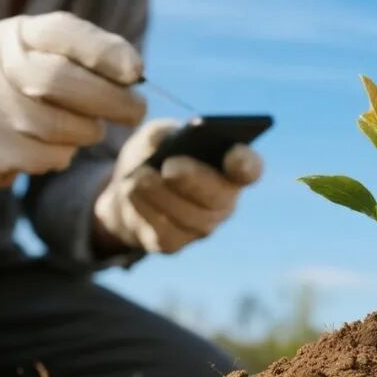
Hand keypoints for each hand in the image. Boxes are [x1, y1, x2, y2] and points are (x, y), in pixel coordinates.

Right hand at [0, 12, 146, 199]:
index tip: (136, 72)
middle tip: (136, 112)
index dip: (103, 52)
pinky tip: (50, 145)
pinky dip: (64, 155)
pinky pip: (50, 157)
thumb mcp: (39, 56)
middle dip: (112, 100)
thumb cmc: (16, 87)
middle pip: (63, 81)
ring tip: (81, 127)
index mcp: (15, 35)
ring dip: (88, 131)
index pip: (62, 33)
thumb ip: (84, 56)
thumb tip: (134, 73)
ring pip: (63, 127)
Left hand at [93, 120, 262, 253]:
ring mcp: (200, 227)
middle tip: (170, 167)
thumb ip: (166, 133)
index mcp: (228, 168)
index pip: (249, 169)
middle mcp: (223, 202)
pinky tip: (130, 191)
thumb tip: (168, 140)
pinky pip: (163, 231)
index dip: (246, 165)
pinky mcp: (173, 243)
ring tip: (139, 177)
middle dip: (194, 181)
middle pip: (218, 197)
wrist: (128, 189)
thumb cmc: (154, 155)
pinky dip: (143, 209)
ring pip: (188, 217)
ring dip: (161, 195)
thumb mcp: (157, 134)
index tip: (235, 156)